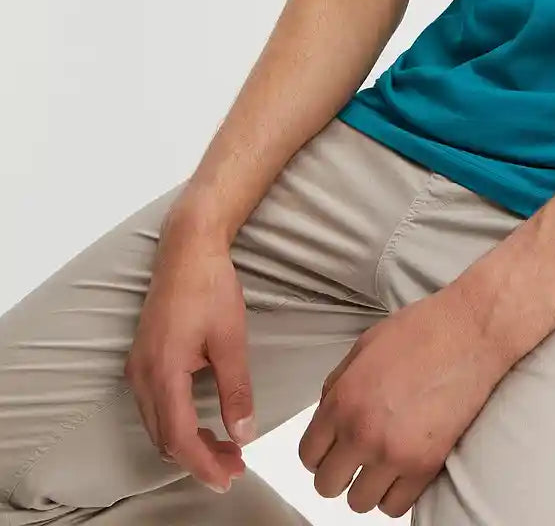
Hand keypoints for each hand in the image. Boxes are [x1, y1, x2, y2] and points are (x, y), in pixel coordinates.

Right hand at [123, 218, 255, 493]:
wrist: (187, 248)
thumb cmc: (210, 287)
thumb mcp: (231, 340)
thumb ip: (236, 390)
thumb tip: (244, 433)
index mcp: (163, 372)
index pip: (179, 438)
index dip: (203, 465)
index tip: (229, 478)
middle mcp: (142, 374)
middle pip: (164, 438)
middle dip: (198, 459)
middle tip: (235, 466)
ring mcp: (137, 366)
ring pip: (156, 425)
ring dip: (187, 443)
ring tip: (225, 449)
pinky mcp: (142, 358)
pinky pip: (153, 407)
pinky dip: (176, 423)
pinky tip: (202, 422)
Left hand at [298, 283, 511, 517]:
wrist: (470, 332)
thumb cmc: (422, 331)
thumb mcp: (364, 347)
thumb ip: (337, 386)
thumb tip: (326, 417)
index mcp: (343, 399)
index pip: (308, 455)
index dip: (319, 452)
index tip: (331, 448)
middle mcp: (362, 431)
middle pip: (327, 485)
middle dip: (339, 472)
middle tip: (355, 456)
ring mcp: (394, 454)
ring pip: (359, 502)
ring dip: (367, 485)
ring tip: (381, 463)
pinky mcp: (425, 466)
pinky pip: (395, 507)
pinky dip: (395, 494)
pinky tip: (402, 470)